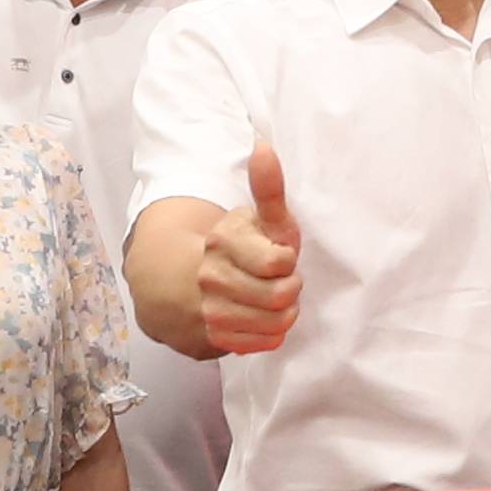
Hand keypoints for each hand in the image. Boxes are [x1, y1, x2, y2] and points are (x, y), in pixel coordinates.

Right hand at [200, 145, 302, 358]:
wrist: (199, 282)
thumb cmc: (247, 246)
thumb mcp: (262, 218)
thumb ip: (269, 188)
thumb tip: (263, 147)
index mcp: (222, 241)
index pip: (279, 262)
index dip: (288, 261)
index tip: (280, 256)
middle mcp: (211, 277)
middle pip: (282, 296)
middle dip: (291, 287)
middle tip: (280, 279)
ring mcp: (211, 311)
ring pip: (277, 322)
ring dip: (285, 310)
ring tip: (272, 297)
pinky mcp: (216, 338)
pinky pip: (266, 342)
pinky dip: (273, 331)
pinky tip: (263, 316)